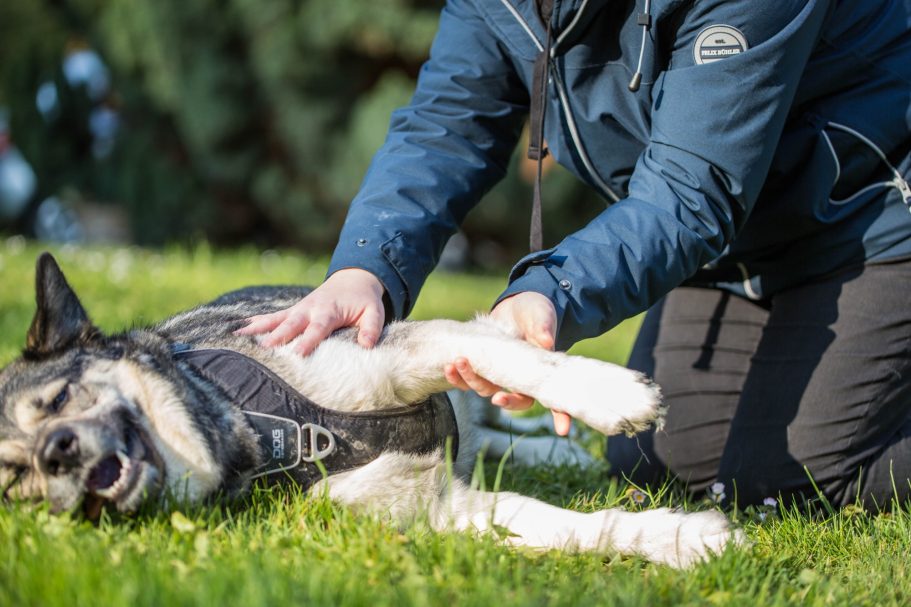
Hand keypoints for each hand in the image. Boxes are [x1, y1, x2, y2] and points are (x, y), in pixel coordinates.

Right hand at [235, 268, 384, 355]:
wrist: (353, 278)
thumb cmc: (364, 300)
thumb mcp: (375, 311)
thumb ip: (371, 328)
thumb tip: (367, 345)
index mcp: (330, 311)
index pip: (318, 328)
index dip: (308, 340)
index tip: (297, 354)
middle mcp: (310, 308)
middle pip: (292, 323)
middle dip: (278, 336)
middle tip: (265, 348)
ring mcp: (299, 309)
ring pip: (276, 318)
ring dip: (259, 328)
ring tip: (239, 337)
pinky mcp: (293, 311)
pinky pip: (272, 317)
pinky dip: (256, 323)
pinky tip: (239, 331)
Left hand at [444, 291, 573, 435]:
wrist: (514, 307)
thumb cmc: (534, 314)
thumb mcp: (541, 316)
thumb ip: (543, 328)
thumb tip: (545, 341)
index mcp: (543, 372)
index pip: (556, 397)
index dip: (561, 415)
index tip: (563, 429)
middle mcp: (522, 380)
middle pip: (518, 401)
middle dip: (508, 402)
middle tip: (498, 399)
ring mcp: (500, 377)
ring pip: (488, 390)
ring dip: (473, 381)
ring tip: (460, 364)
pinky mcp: (482, 369)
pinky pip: (469, 380)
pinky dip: (458, 376)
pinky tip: (450, 366)